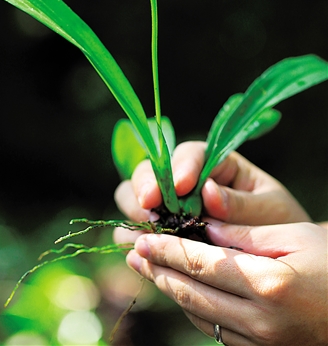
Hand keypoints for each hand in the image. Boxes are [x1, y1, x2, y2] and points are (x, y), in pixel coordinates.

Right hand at [114, 141, 309, 235]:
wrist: (282, 259)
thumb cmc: (279, 224)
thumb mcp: (271, 210)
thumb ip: (241, 203)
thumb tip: (209, 192)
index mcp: (215, 163)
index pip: (189, 154)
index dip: (180, 167)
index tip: (181, 186)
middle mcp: (184, 181)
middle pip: (150, 170)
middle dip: (146, 185)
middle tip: (150, 207)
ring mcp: (167, 206)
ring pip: (133, 196)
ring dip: (134, 210)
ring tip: (146, 229)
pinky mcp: (159, 233)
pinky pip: (135, 230)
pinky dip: (132, 237)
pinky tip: (136, 248)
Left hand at [126, 221, 327, 345]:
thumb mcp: (294, 236)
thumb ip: (245, 233)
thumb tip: (204, 227)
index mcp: (268, 285)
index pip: (202, 264)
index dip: (167, 250)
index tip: (143, 238)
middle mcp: (261, 321)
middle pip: (192, 294)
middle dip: (157, 271)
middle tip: (132, 252)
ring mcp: (261, 342)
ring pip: (199, 315)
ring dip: (169, 290)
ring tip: (147, 268)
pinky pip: (215, 330)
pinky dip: (193, 307)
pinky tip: (180, 289)